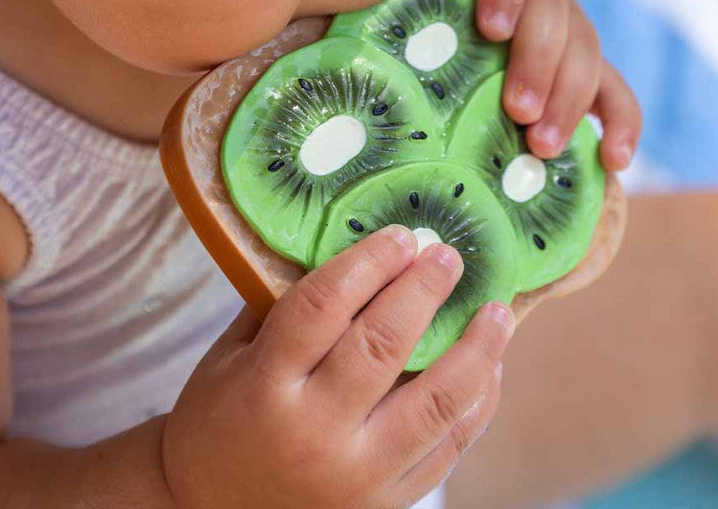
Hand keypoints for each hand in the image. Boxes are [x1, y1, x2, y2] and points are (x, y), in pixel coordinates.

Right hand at [161, 225, 512, 508]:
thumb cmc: (219, 420)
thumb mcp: (229, 356)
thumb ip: (282, 307)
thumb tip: (353, 253)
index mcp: (265, 384)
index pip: (324, 305)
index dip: (369, 261)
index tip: (401, 235)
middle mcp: (313, 432)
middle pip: (383, 344)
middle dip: (424, 290)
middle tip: (448, 256)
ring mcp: (356, 476)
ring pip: (435, 402)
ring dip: (475, 350)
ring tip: (498, 311)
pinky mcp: (385, 506)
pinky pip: (448, 451)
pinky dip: (477, 405)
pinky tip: (490, 370)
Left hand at [456, 0, 641, 169]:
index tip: (489, 28)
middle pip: (553, 10)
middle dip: (538, 62)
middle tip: (516, 111)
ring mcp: (569, 25)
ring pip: (586, 50)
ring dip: (571, 100)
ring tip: (541, 147)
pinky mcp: (589, 63)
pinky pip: (618, 89)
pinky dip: (621, 122)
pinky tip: (613, 160)